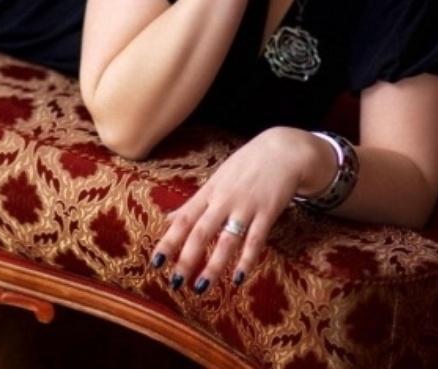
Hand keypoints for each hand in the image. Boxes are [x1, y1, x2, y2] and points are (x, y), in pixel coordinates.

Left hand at [149, 127, 309, 292]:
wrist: (282, 150)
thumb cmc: (245, 165)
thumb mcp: (216, 179)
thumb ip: (194, 202)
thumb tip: (168, 218)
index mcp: (209, 191)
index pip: (184, 219)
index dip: (169, 241)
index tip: (155, 263)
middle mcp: (224, 199)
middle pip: (201, 231)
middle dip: (187, 258)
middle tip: (175, 283)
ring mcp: (246, 206)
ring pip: (227, 239)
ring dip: (213, 266)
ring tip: (201, 288)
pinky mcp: (267, 212)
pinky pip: (255, 240)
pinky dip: (246, 260)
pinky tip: (238, 279)